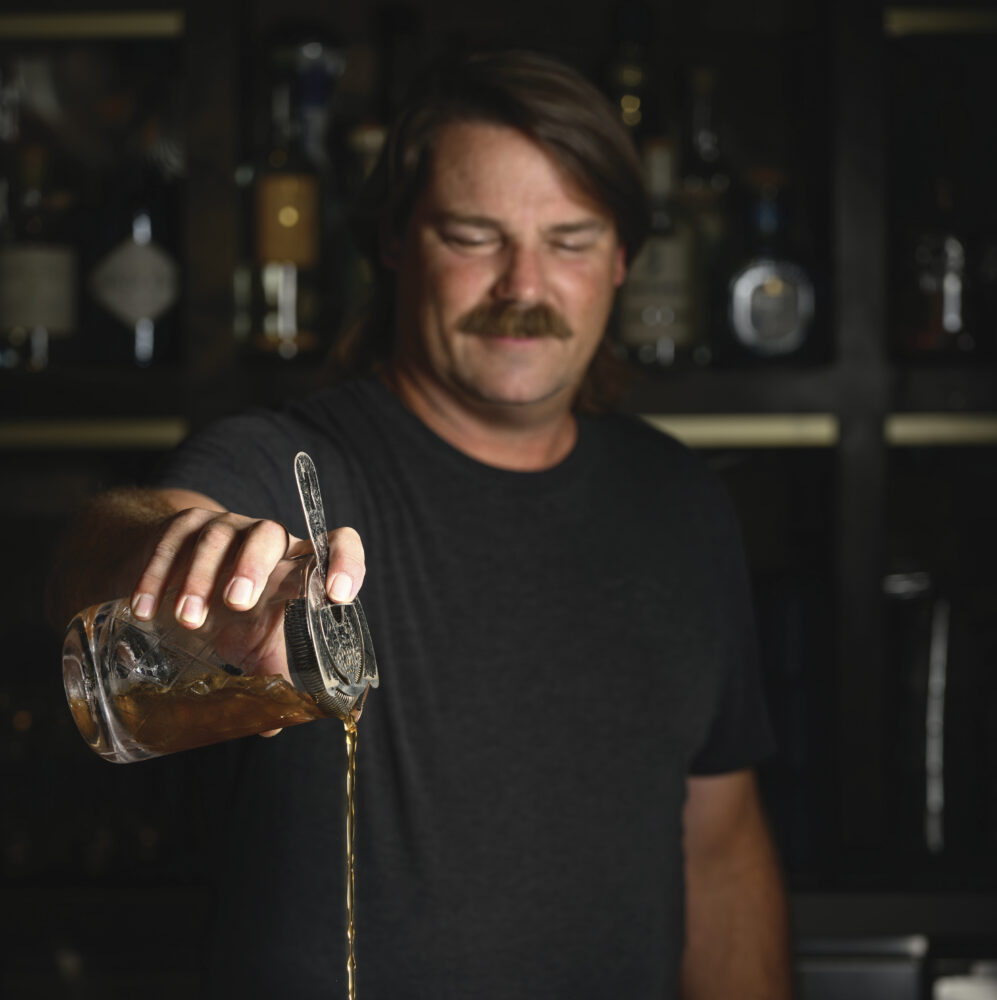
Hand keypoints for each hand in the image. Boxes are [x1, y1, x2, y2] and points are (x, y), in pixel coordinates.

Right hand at [129, 493, 365, 655]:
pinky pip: (171, 542)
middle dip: (253, 566)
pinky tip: (146, 609)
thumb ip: (271, 674)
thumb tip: (273, 725)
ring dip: (200, 578)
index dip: (347, 561)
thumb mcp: (257, 642)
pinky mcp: (181, 527)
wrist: (178, 575)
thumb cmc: (234, 615)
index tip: (338, 594)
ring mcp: (223, 528)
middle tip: (236, 604)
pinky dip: (157, 575)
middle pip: (268, 533)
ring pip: (217, 537)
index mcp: (298, 566)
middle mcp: (266, 540)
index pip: (338, 544)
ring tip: (188, 620)